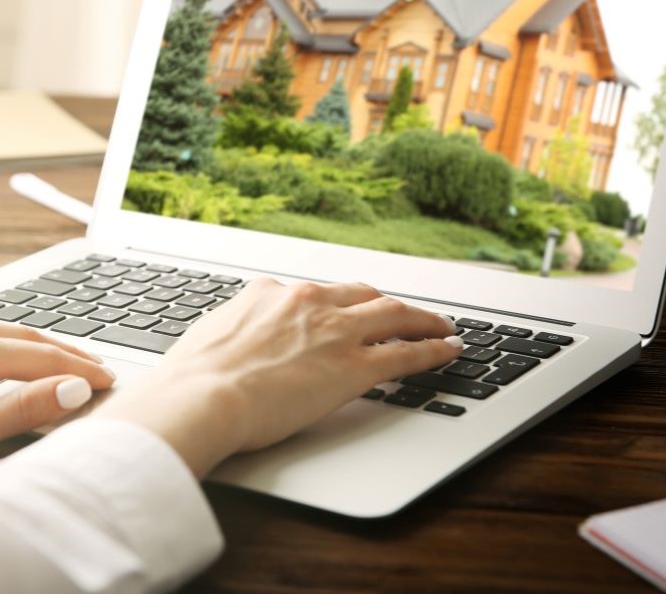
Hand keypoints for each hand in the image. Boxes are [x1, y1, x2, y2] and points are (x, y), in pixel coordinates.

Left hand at [0, 323, 116, 439]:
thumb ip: (22, 409)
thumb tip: (76, 390)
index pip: (43, 357)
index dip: (80, 370)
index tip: (107, 381)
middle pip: (28, 337)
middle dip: (69, 353)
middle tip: (99, 368)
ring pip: (10, 334)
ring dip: (42, 348)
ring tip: (69, 360)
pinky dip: (17, 349)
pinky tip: (24, 362)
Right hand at [96, 278, 462, 477]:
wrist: (200, 397)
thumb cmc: (193, 377)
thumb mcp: (213, 335)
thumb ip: (237, 328)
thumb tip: (237, 335)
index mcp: (272, 292)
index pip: (320, 293)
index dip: (343, 303)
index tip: (352, 308)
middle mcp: (309, 302)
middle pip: (364, 295)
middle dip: (387, 304)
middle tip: (404, 312)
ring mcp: (335, 332)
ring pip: (394, 315)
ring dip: (422, 319)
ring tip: (441, 326)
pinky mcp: (353, 366)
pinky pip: (405, 352)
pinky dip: (432, 348)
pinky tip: (447, 348)